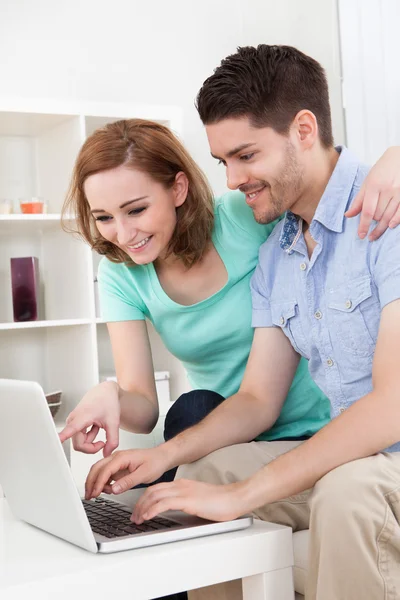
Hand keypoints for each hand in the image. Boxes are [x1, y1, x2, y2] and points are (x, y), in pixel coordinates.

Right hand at [58, 381, 119, 456]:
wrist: (105, 391)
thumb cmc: (107, 402)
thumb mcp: (114, 422)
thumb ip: (112, 440)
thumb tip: (106, 453)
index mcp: (82, 417)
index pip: (70, 430)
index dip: (63, 437)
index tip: (56, 442)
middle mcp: (73, 420)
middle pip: (78, 444)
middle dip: (91, 448)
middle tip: (104, 443)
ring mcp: (73, 422)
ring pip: (79, 442)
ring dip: (91, 441)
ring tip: (100, 428)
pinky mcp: (74, 423)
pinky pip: (80, 437)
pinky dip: (89, 436)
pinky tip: (96, 427)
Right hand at [84, 446, 169, 499]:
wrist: (162, 457)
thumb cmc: (155, 462)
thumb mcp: (144, 474)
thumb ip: (128, 482)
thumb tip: (114, 489)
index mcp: (122, 457)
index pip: (105, 470)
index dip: (98, 483)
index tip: (95, 494)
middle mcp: (117, 457)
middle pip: (97, 468)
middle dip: (91, 482)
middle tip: (89, 496)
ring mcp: (116, 462)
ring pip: (99, 471)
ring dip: (96, 483)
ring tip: (97, 495)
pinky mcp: (118, 467)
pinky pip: (106, 474)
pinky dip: (103, 483)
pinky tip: (106, 490)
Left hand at [132, 479, 246, 523]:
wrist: (234, 498)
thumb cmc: (220, 502)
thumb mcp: (198, 500)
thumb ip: (186, 502)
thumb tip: (175, 511)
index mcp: (182, 484)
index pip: (156, 489)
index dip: (144, 499)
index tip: (138, 510)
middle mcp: (180, 485)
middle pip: (152, 491)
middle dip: (139, 504)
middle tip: (134, 517)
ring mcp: (183, 491)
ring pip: (155, 496)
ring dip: (143, 508)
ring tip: (138, 519)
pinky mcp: (187, 500)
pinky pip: (164, 503)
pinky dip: (152, 509)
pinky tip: (148, 516)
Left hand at [345, 146, 399, 239]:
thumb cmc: (382, 170)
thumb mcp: (367, 182)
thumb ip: (359, 200)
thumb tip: (348, 215)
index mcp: (374, 185)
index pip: (367, 211)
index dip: (363, 225)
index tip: (361, 235)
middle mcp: (387, 189)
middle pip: (378, 215)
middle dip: (372, 224)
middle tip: (368, 231)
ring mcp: (399, 192)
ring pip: (389, 216)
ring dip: (382, 227)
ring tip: (375, 234)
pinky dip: (396, 221)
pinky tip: (390, 226)